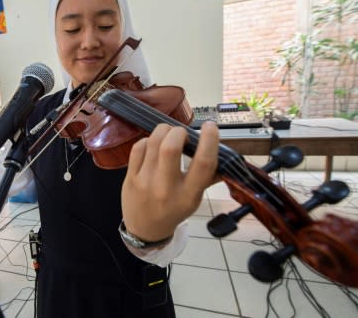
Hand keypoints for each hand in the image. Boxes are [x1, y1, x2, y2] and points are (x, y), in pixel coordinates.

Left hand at [121, 121, 219, 241]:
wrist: (145, 230)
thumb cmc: (174, 211)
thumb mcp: (195, 200)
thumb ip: (209, 177)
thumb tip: (226, 153)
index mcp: (188, 195)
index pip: (203, 163)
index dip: (209, 141)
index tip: (210, 127)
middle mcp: (166, 188)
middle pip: (171, 148)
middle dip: (179, 131)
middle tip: (183, 133)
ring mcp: (145, 182)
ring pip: (153, 142)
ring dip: (165, 131)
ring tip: (170, 134)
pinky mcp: (130, 177)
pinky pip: (139, 147)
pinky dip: (149, 140)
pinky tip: (154, 145)